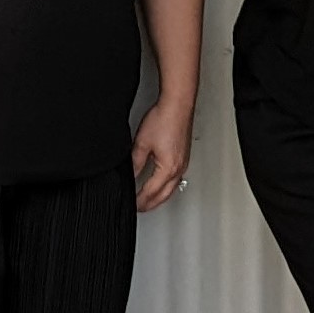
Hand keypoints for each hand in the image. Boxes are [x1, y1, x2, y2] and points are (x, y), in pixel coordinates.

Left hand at [132, 96, 194, 212]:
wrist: (178, 104)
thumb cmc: (164, 118)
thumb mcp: (141, 143)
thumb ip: (134, 163)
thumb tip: (129, 175)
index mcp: (167, 168)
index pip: (150, 193)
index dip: (138, 201)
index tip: (131, 205)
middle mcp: (178, 168)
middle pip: (163, 196)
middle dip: (150, 204)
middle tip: (139, 208)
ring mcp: (183, 163)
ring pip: (171, 189)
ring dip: (159, 197)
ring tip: (147, 200)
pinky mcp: (184, 157)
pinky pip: (175, 179)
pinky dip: (166, 186)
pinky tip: (160, 184)